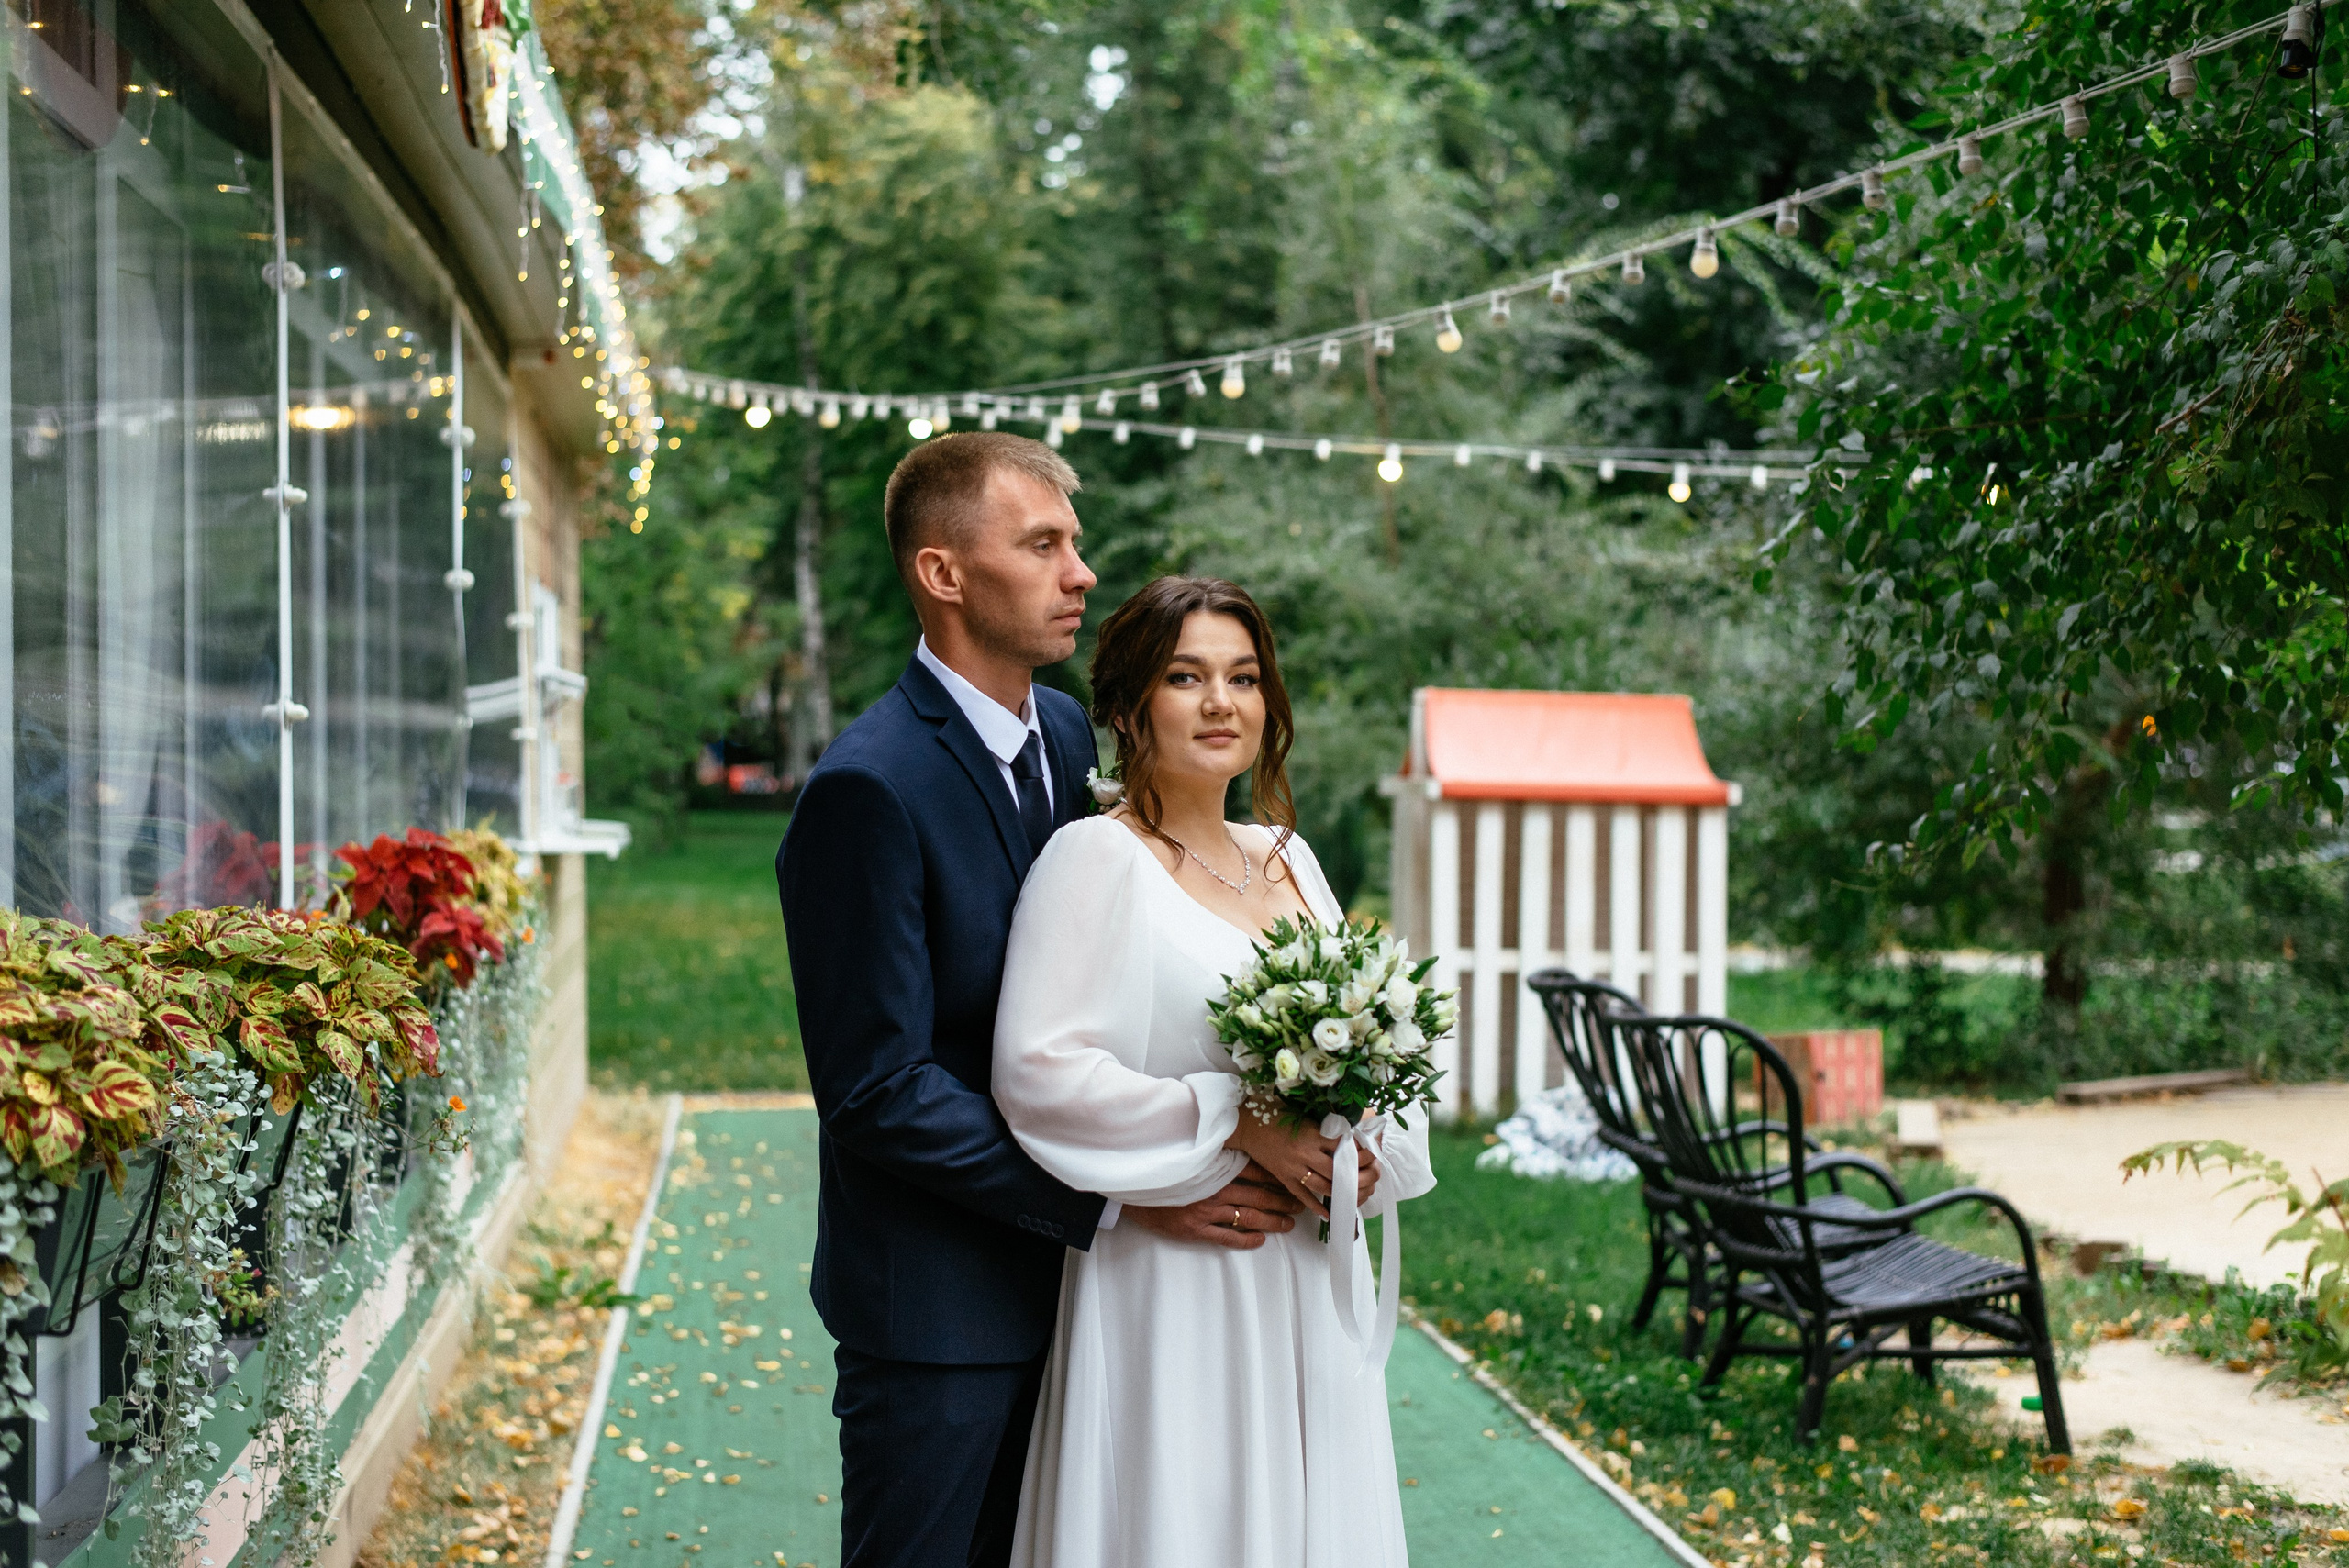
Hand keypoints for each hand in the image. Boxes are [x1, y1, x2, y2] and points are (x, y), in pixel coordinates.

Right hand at [1123, 1163, 1303, 1249]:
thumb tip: (1247, 1149)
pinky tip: (1260, 1240)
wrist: (1133, 1189)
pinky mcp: (1195, 1230)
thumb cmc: (1166, 1170)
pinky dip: (1246, 1239)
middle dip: (1282, 1201)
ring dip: (1272, 1221)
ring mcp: (1205, 1211)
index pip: (1255, 1171)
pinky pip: (1227, 1237)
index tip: (1294, 1181)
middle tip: (1300, 1206)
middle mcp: (1213, 1188)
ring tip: (1288, 1224)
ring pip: (1248, 1217)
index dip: (1277, 1177)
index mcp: (1215, 1167)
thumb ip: (1218, 1155)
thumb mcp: (1193, 1155)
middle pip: (1257, 1196)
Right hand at [1225, 1112, 1379, 1220]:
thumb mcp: (1303, 1115)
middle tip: (1369, 1174)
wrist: (1246, 1125)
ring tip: (1354, 1191)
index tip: (1370, 1152)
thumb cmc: (1275, 1114)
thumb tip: (1350, 1134)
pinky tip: (1329, 1213)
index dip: (1358, 1151)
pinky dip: (1317, 1206)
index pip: (1342, 1146)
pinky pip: (1303, 1196)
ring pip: (1322, 1186)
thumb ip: (1324, 1126)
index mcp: (1310, 1134)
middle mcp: (1303, 1153)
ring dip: (1340, 1191)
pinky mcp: (1284, 1178)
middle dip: (1355, 1174)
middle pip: (1336, 1170)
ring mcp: (1293, 1169)